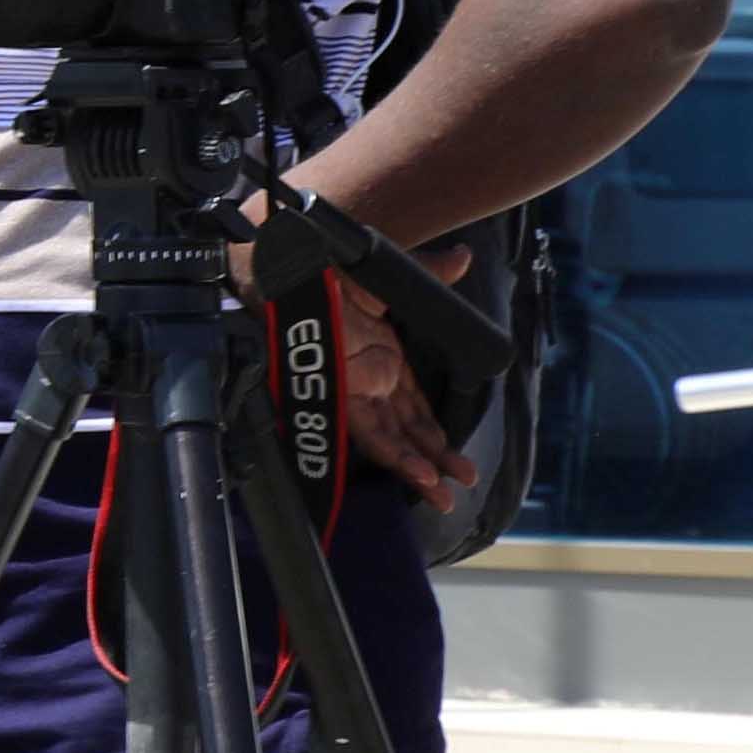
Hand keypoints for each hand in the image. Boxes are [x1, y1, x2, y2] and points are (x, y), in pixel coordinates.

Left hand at [327, 248, 474, 510]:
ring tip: (443, 495)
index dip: (435, 430)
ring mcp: (356, 390)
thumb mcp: (387, 277)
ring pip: (393, 439)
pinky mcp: (340, 394)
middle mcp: (373, 381)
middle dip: (436, 459)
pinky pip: (370, 431)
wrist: (290, 271)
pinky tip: (416, 474)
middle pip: (408, 429)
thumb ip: (429, 275)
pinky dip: (395, 453)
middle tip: (463, 484)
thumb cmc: (328, 273)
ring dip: (419, 468)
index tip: (456, 454)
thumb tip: (463, 258)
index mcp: (385, 359)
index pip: (416, 405)